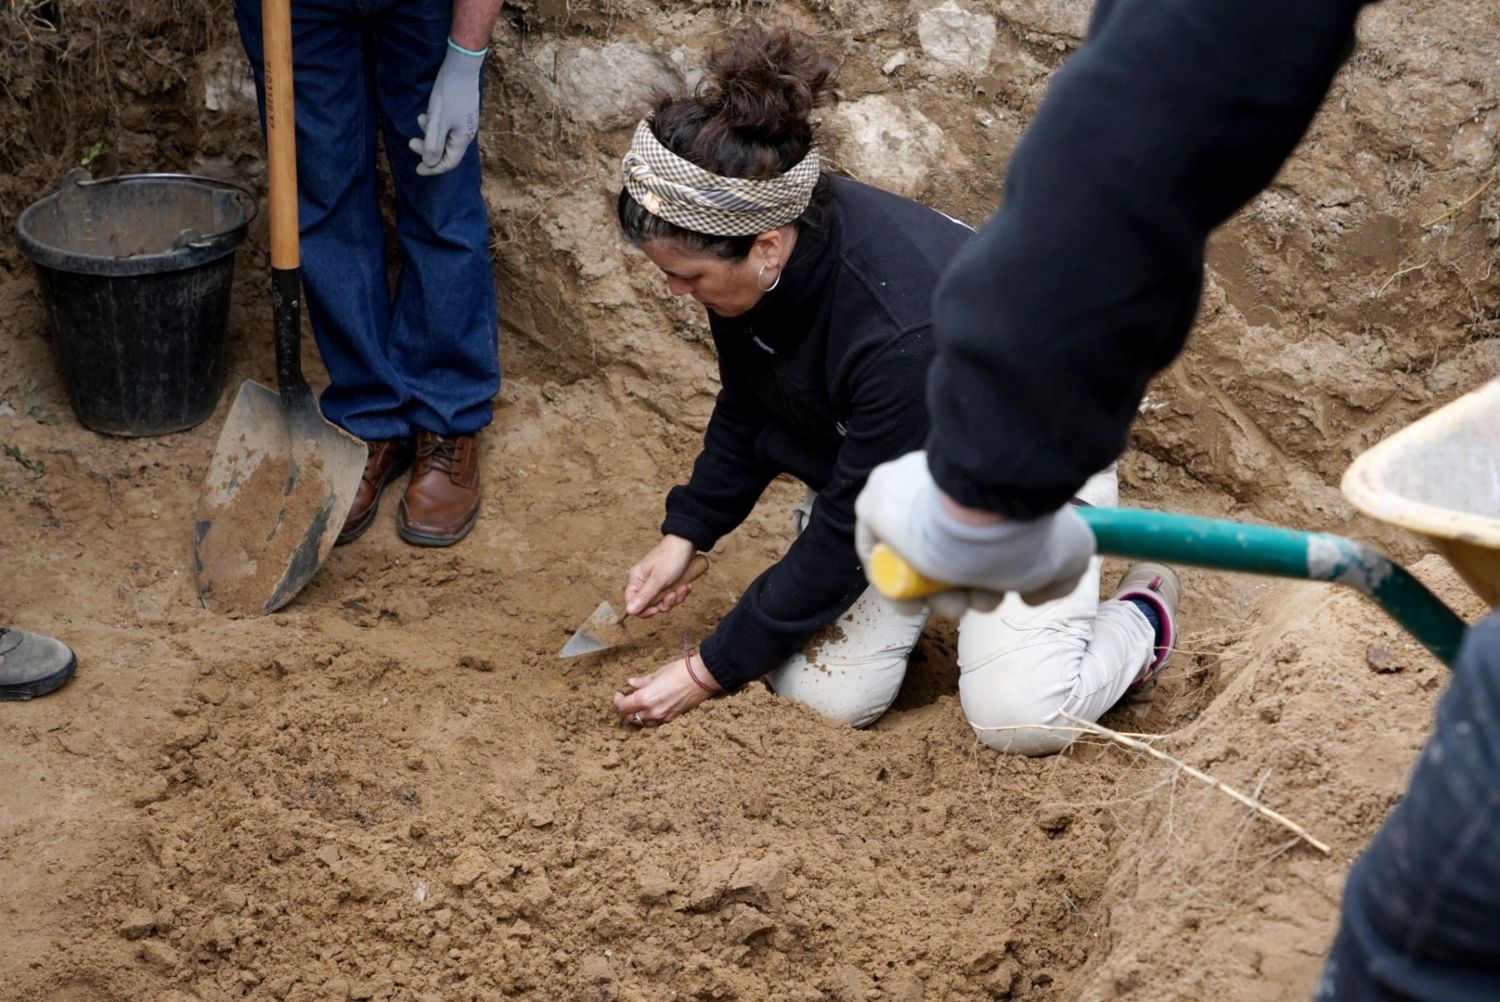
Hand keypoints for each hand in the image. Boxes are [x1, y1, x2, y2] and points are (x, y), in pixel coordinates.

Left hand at [408, 43, 483, 175]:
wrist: (461, 67)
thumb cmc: (449, 94)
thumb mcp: (437, 121)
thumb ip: (433, 145)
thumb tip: (430, 164)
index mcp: (462, 139)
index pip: (449, 162)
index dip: (432, 168)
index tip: (417, 170)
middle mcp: (467, 133)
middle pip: (446, 150)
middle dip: (427, 149)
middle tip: (410, 143)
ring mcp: (465, 122)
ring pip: (445, 136)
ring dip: (429, 133)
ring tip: (420, 120)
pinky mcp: (462, 111)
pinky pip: (447, 126)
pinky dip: (435, 124)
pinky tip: (428, 113)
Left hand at [613, 654, 718, 725]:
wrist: (702, 678)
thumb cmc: (680, 671)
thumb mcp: (657, 674)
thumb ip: (642, 682)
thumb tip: (631, 683)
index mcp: (646, 699)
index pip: (624, 706)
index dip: (618, 700)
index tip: (618, 693)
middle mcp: (652, 711)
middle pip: (631, 717)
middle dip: (625, 709)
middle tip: (626, 699)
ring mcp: (663, 717)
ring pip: (642, 723)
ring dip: (636, 715)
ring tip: (637, 705)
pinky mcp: (672, 718)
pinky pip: (655, 723)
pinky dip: (648, 718)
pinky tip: (650, 708)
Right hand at [625, 535, 697, 617]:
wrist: (687, 542)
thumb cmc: (671, 557)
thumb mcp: (658, 579)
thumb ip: (644, 596)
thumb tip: (629, 611)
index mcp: (636, 580)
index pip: (631, 603)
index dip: (643, 611)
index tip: (656, 610)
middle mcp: (643, 582)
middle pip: (649, 605)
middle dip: (664, 603)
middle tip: (673, 595)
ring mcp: (656, 583)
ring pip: (662, 601)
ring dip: (675, 597)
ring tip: (683, 587)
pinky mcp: (667, 582)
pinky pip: (671, 595)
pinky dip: (680, 592)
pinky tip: (687, 585)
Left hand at [854, 450, 1095, 616]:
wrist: (983, 508)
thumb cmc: (1026, 526)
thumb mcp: (1065, 550)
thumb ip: (1057, 574)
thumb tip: (1034, 592)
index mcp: (982, 492)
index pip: (977, 537)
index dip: (988, 574)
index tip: (1002, 591)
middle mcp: (941, 491)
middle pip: (947, 555)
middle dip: (968, 589)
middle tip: (981, 600)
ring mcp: (906, 497)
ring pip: (918, 563)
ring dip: (939, 595)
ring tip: (958, 601)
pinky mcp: (875, 505)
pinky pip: (880, 557)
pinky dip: (897, 587)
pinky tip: (915, 601)